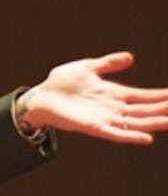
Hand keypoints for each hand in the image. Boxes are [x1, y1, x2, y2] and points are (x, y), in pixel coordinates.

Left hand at [17, 51, 167, 143]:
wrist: (40, 96)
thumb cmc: (62, 82)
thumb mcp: (88, 67)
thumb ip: (108, 63)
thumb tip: (130, 57)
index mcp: (114, 94)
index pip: (144, 96)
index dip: (161, 96)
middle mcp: (113, 108)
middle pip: (145, 110)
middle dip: (164, 109)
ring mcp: (105, 118)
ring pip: (136, 123)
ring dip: (155, 123)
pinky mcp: (93, 127)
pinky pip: (115, 134)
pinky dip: (130, 136)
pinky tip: (147, 138)